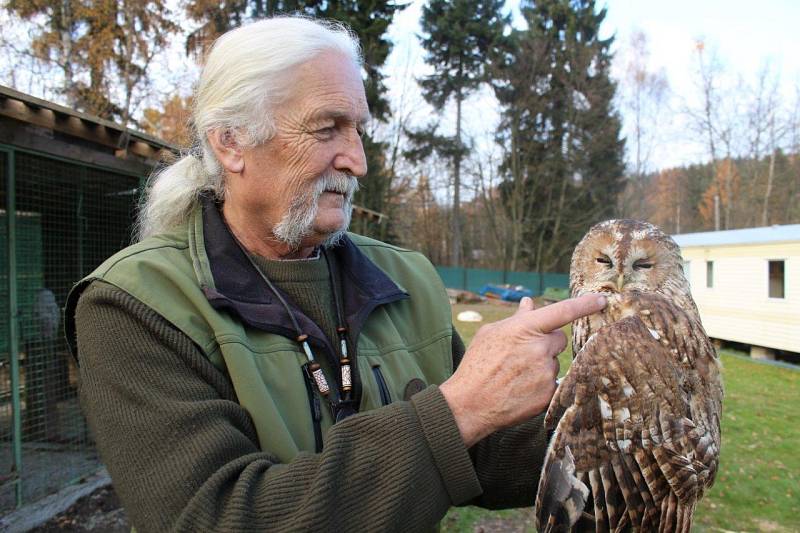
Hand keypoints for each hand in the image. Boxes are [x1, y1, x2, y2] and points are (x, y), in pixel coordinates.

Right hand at [440, 294, 605, 446]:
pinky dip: (540, 385)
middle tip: (524, 353)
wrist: (470, 403)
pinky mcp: (548, 395)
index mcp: (524, 329)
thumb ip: (516, 318)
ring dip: (541, 365)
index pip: (562, 311)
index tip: (602, 300)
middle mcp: (539, 349)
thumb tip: (529, 303)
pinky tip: (521, 388)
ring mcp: (545, 373)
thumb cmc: (476, 364)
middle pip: (560, 339)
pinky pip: (552, 383)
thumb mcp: (491, 334)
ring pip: (554, 362)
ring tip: (515, 375)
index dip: (585, 304)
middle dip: (546, 343)